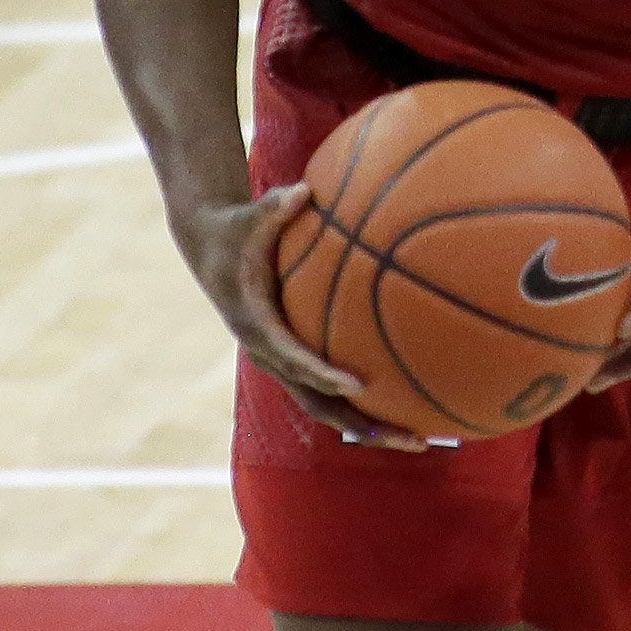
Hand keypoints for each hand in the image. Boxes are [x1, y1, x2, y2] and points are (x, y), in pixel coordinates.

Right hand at [180, 181, 432, 449]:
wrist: (210, 249)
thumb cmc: (236, 232)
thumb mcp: (248, 219)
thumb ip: (273, 208)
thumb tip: (302, 190)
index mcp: (258, 326)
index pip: (293, 357)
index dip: (322, 373)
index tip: (357, 384)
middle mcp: (270, 353)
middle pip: (317, 401)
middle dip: (362, 422)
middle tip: (408, 438)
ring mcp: (283, 361)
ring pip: (327, 405)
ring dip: (370, 426)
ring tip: (420, 440)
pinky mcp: (294, 357)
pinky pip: (331, 389)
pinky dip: (364, 403)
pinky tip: (408, 404)